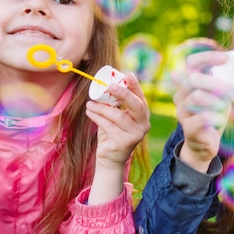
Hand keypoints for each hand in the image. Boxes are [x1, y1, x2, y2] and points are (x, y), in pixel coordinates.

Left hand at [86, 72, 149, 203]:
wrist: (110, 159)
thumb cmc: (112, 133)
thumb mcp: (116, 116)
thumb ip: (114, 104)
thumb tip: (105, 85)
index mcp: (143, 115)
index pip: (141, 98)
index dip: (135, 86)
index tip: (127, 74)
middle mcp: (144, 124)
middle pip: (136, 105)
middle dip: (123, 93)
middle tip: (109, 86)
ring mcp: (136, 135)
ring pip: (118, 116)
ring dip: (102, 108)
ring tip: (90, 103)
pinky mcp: (125, 143)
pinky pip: (108, 126)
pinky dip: (97, 117)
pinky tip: (89, 112)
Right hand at [174, 50, 233, 172]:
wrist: (204, 144)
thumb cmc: (213, 116)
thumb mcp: (219, 96)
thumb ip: (223, 84)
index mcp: (187, 84)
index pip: (191, 62)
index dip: (207, 57)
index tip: (225, 59)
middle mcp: (181, 95)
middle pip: (194, 79)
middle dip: (216, 83)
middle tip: (231, 93)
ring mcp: (182, 111)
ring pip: (197, 96)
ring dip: (217, 100)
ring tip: (226, 106)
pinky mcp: (188, 127)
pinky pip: (203, 117)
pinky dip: (217, 117)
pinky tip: (220, 120)